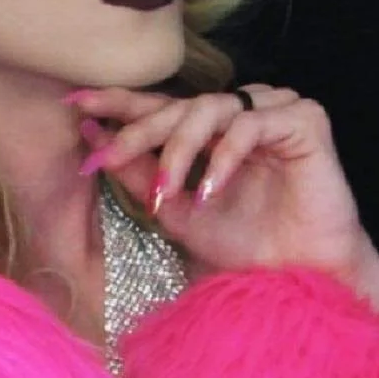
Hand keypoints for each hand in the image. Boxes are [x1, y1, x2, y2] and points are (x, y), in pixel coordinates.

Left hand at [68, 85, 378, 311]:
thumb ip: (138, 173)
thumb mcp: (175, 210)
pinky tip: (210, 190)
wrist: (298, 275)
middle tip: (108, 157)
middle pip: (179, 106)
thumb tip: (92, 135)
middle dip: (138, 131)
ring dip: (180, 149)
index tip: (74, 103)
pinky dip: (224, 157)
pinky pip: (252, 124)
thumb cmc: (244, 245)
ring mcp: (273, 111)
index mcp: (208, 130)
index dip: (117, 102)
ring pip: (210, 110)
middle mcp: (239, 112)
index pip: (159, 106)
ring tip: (169, 191)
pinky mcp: (304, 120)